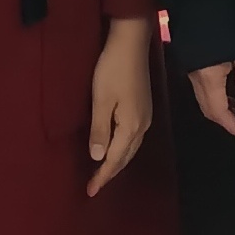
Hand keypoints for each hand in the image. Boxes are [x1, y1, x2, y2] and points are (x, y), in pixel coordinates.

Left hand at [87, 18, 154, 195]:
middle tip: (94, 186)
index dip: (102, 176)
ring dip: (117, 161)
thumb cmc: (112, 70)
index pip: (114, 159)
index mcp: (131, 126)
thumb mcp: (101, 100)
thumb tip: (97, 157)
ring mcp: (145, 116)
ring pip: (130, 148)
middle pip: (125, 157)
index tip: (90, 191)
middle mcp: (142, 126)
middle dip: (110, 173)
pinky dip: (122, 148)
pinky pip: (132, 137)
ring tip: (102, 172)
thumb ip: (99, 130)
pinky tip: (114, 148)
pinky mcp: (143, 107)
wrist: (131, 43)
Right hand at [187, 57, 234, 140]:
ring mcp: (192, 70)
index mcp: (208, 78)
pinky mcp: (193, 63)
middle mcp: (196, 77)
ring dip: (223, 110)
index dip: (232, 126)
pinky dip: (217, 98)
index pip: (218, 112)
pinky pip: (203, 89)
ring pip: (206, 100)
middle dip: (229, 121)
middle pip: (209, 109)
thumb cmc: (227, 25)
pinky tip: (230, 95)